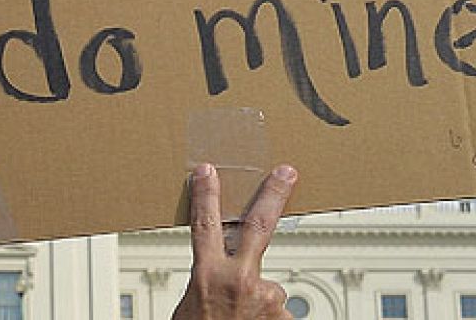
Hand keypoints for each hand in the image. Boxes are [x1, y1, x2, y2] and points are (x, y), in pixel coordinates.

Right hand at [171, 163, 297, 319]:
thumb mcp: (189, 306)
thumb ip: (208, 284)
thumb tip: (218, 277)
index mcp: (208, 275)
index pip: (206, 224)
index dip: (206, 195)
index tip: (209, 170)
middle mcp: (240, 280)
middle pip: (259, 225)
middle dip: (273, 194)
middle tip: (287, 173)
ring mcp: (266, 299)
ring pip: (268, 287)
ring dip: (260, 300)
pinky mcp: (284, 317)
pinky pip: (278, 312)